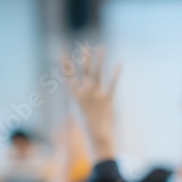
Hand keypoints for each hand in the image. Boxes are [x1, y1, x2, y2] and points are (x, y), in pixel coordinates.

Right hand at [65, 47, 120, 161]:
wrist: (97, 136)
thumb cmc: (85, 124)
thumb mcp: (76, 110)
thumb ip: (76, 96)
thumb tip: (74, 87)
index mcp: (75, 96)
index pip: (69, 78)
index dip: (66, 66)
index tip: (62, 54)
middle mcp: (85, 93)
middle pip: (85, 72)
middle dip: (85, 58)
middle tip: (85, 46)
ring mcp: (97, 95)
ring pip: (98, 74)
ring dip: (100, 60)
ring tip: (101, 48)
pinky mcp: (108, 99)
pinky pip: (113, 83)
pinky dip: (116, 73)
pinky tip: (119, 63)